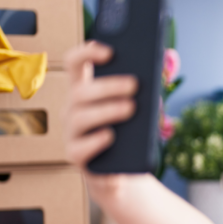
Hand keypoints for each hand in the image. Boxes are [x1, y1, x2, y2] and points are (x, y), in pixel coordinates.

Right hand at [62, 41, 138, 174]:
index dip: (86, 53)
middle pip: (80, 91)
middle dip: (109, 85)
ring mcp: (71, 133)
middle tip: (135, 85)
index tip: (109, 50)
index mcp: (83, 92)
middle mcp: (72, 110)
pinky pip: (79, 148)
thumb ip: (136, 94)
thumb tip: (151, 76)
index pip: (74, 64)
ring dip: (107, 110)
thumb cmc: (127, 136)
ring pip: (81, 117)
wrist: (121, 173)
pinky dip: (96, 142)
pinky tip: (111, 137)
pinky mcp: (75, 156)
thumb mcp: (134, 113)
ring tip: (131, 108)